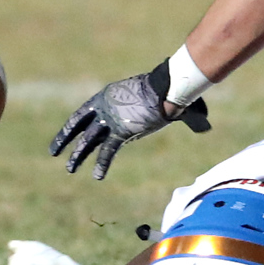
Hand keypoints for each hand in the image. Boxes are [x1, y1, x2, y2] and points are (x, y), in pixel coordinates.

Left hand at [49, 63, 209, 180]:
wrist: (169, 87)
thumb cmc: (171, 91)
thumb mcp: (174, 104)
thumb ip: (188, 118)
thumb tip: (206, 127)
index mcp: (111, 97)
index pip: (88, 112)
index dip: (78, 124)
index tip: (70, 135)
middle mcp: (107, 108)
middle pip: (82, 126)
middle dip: (69, 141)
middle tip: (57, 154)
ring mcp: (111, 119)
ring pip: (88, 139)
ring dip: (77, 155)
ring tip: (68, 169)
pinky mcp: (120, 130)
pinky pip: (108, 150)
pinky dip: (102, 163)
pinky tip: (96, 176)